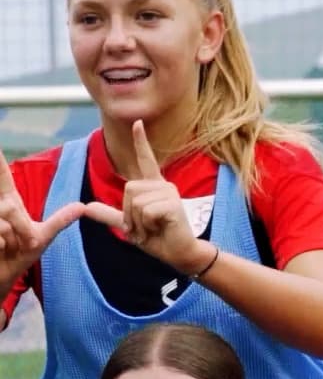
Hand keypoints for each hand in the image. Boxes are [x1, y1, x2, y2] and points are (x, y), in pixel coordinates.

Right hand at [0, 150, 84, 291]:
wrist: (3, 277)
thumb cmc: (19, 256)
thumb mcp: (43, 237)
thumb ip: (59, 220)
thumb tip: (81, 206)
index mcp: (8, 200)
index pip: (1, 173)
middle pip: (10, 207)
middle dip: (22, 231)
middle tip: (19, 244)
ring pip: (3, 224)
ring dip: (12, 242)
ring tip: (8, 248)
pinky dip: (3, 248)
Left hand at [82, 120, 206, 274]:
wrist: (180, 255)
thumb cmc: (159, 239)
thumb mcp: (130, 227)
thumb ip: (109, 215)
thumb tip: (86, 207)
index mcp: (153, 187)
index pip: (146, 159)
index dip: (141, 142)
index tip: (138, 123)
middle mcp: (162, 185)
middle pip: (129, 189)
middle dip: (129, 213)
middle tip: (144, 228)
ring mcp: (169, 192)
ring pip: (136, 201)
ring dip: (139, 222)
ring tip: (153, 229)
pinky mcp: (173, 204)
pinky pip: (146, 211)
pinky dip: (147, 226)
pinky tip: (160, 229)